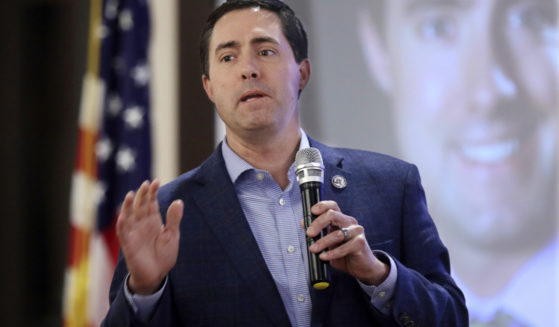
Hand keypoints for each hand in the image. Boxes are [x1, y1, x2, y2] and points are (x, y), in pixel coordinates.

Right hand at [116, 180, 182, 294]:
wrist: (156, 276)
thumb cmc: (164, 256)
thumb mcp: (172, 236)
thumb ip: (174, 219)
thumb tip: (179, 201)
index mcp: (153, 221)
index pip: (151, 203)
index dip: (152, 192)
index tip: (156, 181)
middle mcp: (142, 225)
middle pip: (140, 206)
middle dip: (143, 195)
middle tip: (146, 183)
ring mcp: (134, 234)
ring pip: (129, 216)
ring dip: (128, 206)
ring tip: (130, 194)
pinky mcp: (128, 245)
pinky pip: (123, 233)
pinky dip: (122, 224)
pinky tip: (122, 216)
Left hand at [306, 200, 388, 285]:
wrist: (362, 267)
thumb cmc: (345, 253)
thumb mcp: (329, 242)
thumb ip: (319, 233)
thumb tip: (304, 224)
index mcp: (341, 219)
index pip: (332, 206)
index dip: (321, 206)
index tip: (312, 211)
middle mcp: (350, 222)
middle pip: (332, 215)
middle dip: (318, 223)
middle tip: (309, 234)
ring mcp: (356, 232)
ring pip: (337, 234)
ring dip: (322, 242)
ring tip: (313, 249)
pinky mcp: (360, 243)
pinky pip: (344, 247)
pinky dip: (332, 253)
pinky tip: (324, 256)